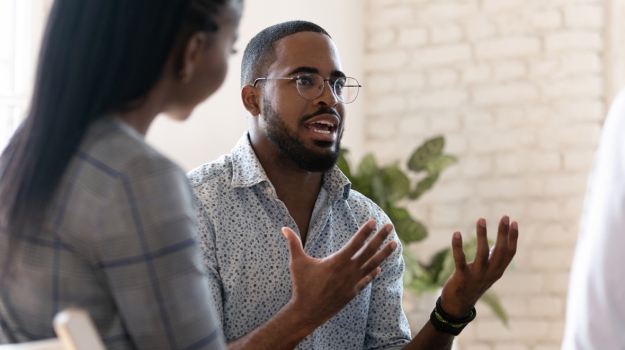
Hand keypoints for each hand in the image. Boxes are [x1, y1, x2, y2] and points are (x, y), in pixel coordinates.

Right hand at [281, 220, 397, 327]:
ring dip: (384, 254)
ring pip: (372, 265)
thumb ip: (293, 243)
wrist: (307, 311)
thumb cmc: (302, 285)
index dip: (365, 231)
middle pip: (368, 251)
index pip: (355, 243)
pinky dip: (373, 273)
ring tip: (395, 244)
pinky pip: (366, 280)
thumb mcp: (297, 262)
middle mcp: (348, 271)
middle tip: (390, 226)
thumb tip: (284, 228)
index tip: (374, 221)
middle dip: (380, 238)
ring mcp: (352, 282)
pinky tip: (378, 268)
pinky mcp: (352, 292)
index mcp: (337, 261)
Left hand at [439, 215, 518, 316]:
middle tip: (505, 217)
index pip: (510, 253)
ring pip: (482, 254)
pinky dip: (458, 247)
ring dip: (482, 235)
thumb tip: (501, 240)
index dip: (513, 238)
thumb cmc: (474, 283)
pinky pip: (460, 260)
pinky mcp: (462, 277)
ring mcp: (477, 276)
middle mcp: (490, 273)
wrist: (459, 305)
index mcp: (498, 271)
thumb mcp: (488, 271)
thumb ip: (494, 258)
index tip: (514, 222)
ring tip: (481, 219)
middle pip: (500, 251)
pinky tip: (456, 233)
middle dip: (503, 233)